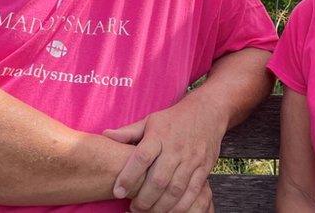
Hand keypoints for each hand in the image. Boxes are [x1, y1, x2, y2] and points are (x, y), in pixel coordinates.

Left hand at [104, 95, 225, 211]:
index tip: (117, 192)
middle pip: (159, 179)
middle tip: (133, 209)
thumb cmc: (174, 118)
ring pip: (175, 189)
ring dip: (160, 206)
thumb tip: (105, 135)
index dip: (128, 177)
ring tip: (148, 212)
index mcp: (159, 135)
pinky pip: (193, 191)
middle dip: (144, 199)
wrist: (208, 111)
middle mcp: (175, 148)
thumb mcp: (150, 120)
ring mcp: (191, 159)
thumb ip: (128, 132)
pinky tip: (169, 211)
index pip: (141, 158)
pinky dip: (181, 205)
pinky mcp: (204, 167)